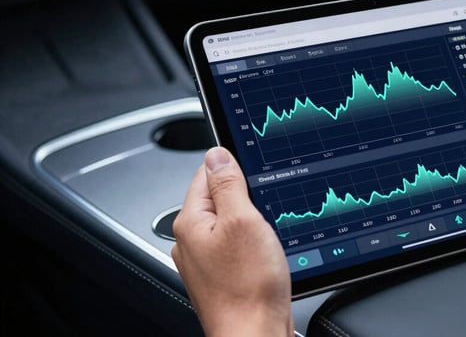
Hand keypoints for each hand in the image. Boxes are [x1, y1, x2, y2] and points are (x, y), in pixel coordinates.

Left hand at [171, 147, 292, 336]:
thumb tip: (217, 154)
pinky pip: (238, 246)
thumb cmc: (248, 287)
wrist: (254, 335)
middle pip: (220, 198)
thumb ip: (228, 184)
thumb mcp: (244, 220)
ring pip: (231, 223)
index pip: (206, 173)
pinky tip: (266, 254)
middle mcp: (191, 241)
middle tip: (266, 211)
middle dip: (246, 198)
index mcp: (190, 221)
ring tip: (267, 236)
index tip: (255, 173)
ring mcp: (206, 260)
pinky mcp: (223, 276)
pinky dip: (254, 244)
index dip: (235, 167)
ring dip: (252, 223)